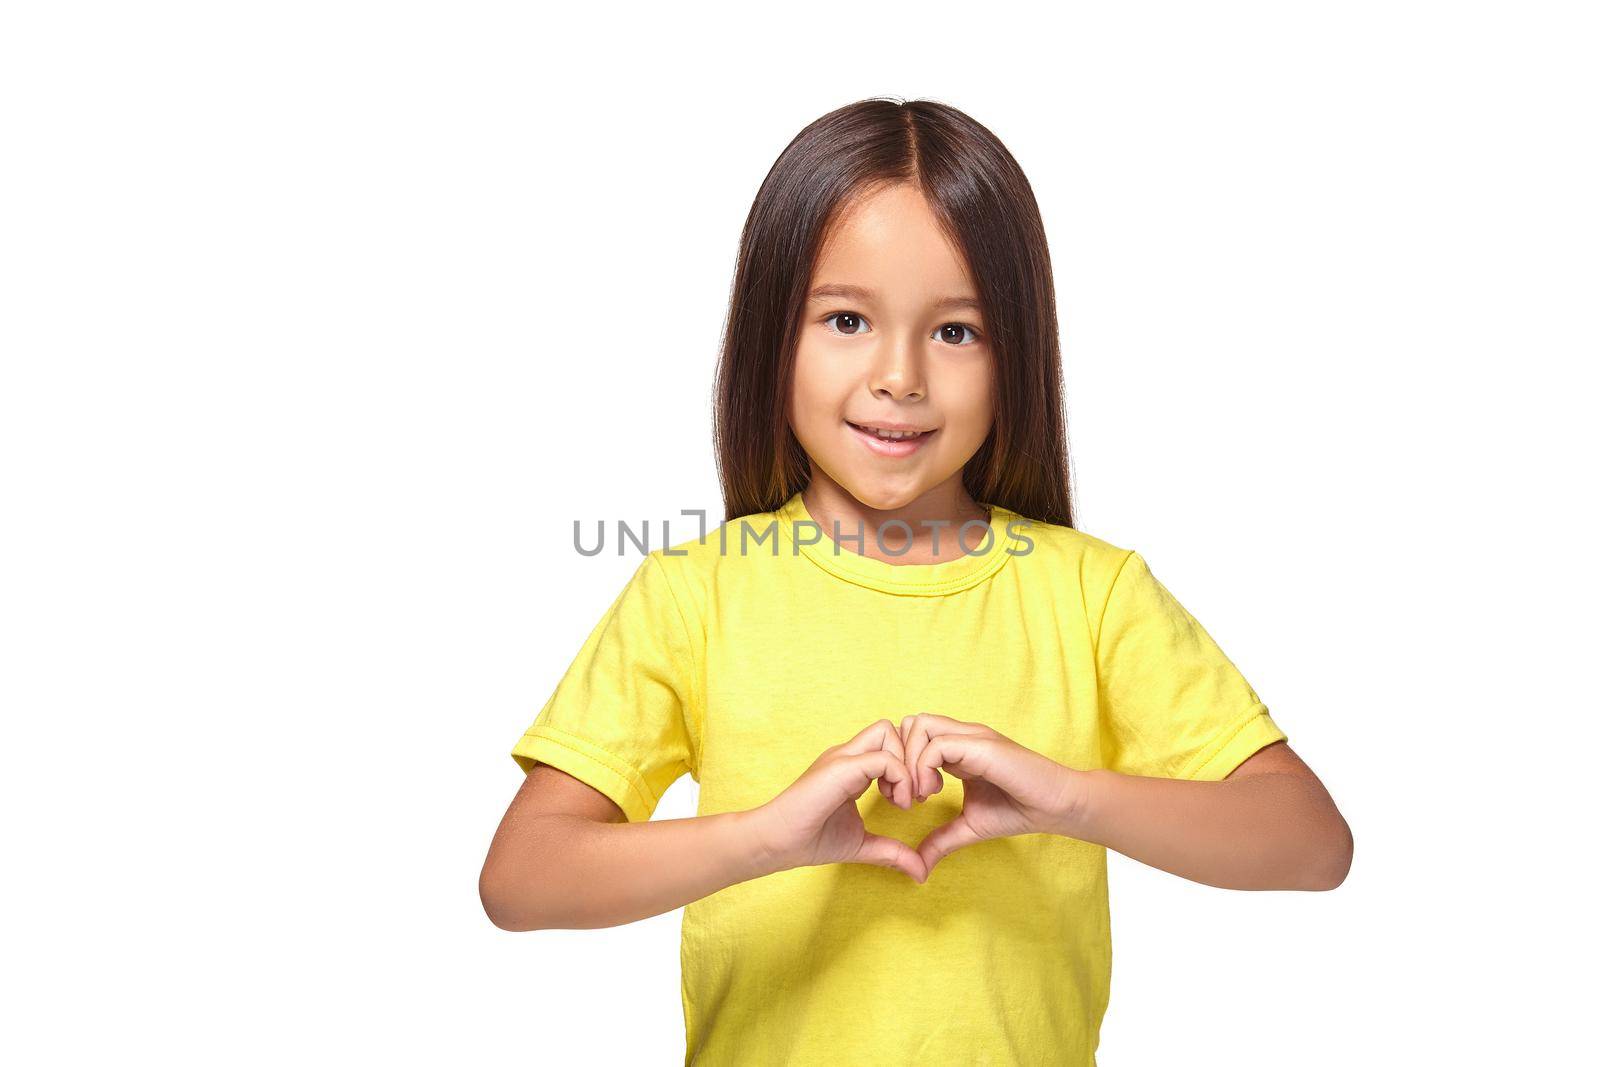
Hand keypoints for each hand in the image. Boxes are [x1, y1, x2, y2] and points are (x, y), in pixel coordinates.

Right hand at [751, 719, 927, 882]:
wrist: (775, 843)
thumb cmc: (810, 840)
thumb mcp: (862, 844)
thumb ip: (892, 852)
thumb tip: (921, 872)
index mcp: (852, 767)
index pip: (890, 743)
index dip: (909, 766)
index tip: (910, 801)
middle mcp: (848, 755)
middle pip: (892, 728)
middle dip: (913, 757)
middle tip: (915, 795)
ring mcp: (842, 758)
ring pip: (888, 732)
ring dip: (907, 765)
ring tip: (903, 800)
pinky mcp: (840, 768)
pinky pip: (883, 758)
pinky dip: (900, 778)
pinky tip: (895, 803)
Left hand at [900, 713, 1081, 877]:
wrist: (1057, 806)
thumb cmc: (1019, 811)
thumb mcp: (969, 827)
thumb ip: (941, 840)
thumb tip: (918, 867)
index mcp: (957, 749)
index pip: (913, 736)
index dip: (901, 764)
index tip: (908, 799)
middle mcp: (962, 736)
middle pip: (910, 723)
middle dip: (898, 758)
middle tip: (908, 796)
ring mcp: (972, 737)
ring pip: (919, 725)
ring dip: (909, 762)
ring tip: (921, 795)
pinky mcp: (981, 746)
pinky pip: (937, 744)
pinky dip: (923, 769)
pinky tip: (933, 794)